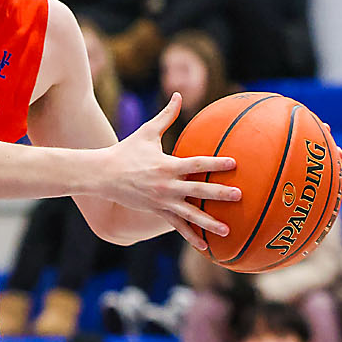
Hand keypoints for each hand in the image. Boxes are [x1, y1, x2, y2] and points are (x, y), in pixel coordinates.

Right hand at [98, 94, 239, 249]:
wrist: (103, 175)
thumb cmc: (126, 151)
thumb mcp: (147, 132)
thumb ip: (167, 115)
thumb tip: (178, 94)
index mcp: (167, 165)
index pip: (196, 164)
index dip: (215, 164)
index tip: (234, 164)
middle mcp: (166, 185)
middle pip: (197, 190)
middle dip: (219, 194)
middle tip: (239, 196)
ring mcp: (162, 201)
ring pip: (190, 214)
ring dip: (208, 223)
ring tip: (227, 231)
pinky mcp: (157, 212)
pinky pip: (177, 226)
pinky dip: (191, 236)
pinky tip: (205, 247)